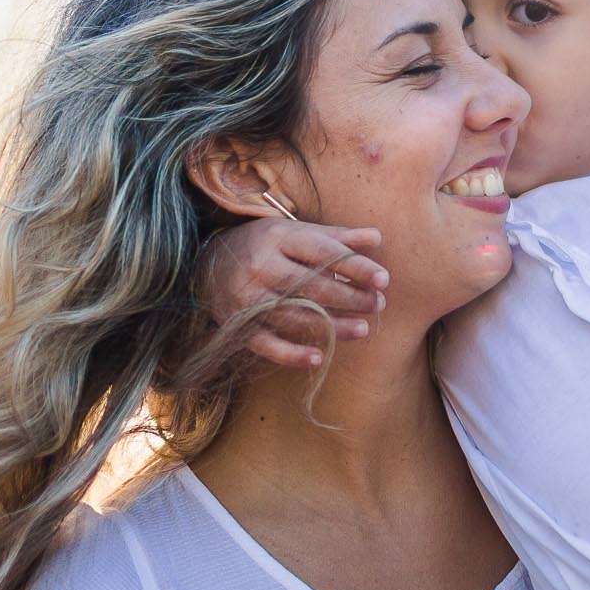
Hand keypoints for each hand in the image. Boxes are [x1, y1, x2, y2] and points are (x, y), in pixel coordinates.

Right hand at [199, 218, 388, 369]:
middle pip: (311, 285)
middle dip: (349, 297)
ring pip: (294, 315)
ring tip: (363, 329)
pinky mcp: (238, 324)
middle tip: (378, 304)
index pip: (323, 253)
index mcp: (278, 238)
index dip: (355, 266)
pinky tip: (318, 357)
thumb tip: (377, 238)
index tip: (384, 279)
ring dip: (331, 325)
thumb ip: (336, 237)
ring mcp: (247, 297)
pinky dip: (291, 353)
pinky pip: (266, 343)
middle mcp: (260, 266)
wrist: (205, 261)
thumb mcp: (295, 231)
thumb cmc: (264, 244)